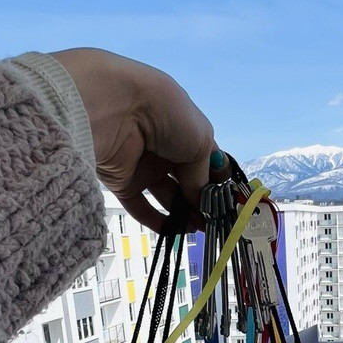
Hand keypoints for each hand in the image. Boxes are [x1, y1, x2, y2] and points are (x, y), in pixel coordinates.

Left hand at [51, 47, 216, 232]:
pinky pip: (141, 206)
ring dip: (184, 212)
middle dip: (202, 199)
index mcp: (184, 127)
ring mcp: (142, 164)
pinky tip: (176, 232)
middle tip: (215, 221)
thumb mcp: (199, 141)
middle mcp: (164, 145)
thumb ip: (202, 174)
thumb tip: (200, 199)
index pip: (205, 156)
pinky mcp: (121, 182)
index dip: (216, 177)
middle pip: (187, 179)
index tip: (227, 200)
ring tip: (200, 229)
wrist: (114, 111)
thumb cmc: (166, 115)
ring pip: (166, 194)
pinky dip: (158, 220)